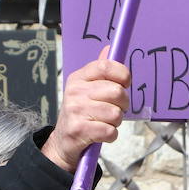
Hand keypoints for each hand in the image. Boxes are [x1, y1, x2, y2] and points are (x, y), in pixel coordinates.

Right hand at [41, 46, 130, 171]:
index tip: (125, 84)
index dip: (123, 74)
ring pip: (116, 114)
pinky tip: (101, 134)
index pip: (106, 66)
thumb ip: (101, 71)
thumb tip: (110, 48)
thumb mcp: (87, 89)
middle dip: (123, 104)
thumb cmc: (82, 113)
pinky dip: (111, 135)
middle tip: (115, 109)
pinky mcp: (79, 130)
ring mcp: (76, 110)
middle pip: (117, 92)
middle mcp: (75, 91)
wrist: (63, 141)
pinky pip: (110, 131)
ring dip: (116, 122)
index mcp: (79, 78)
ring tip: (104, 122)